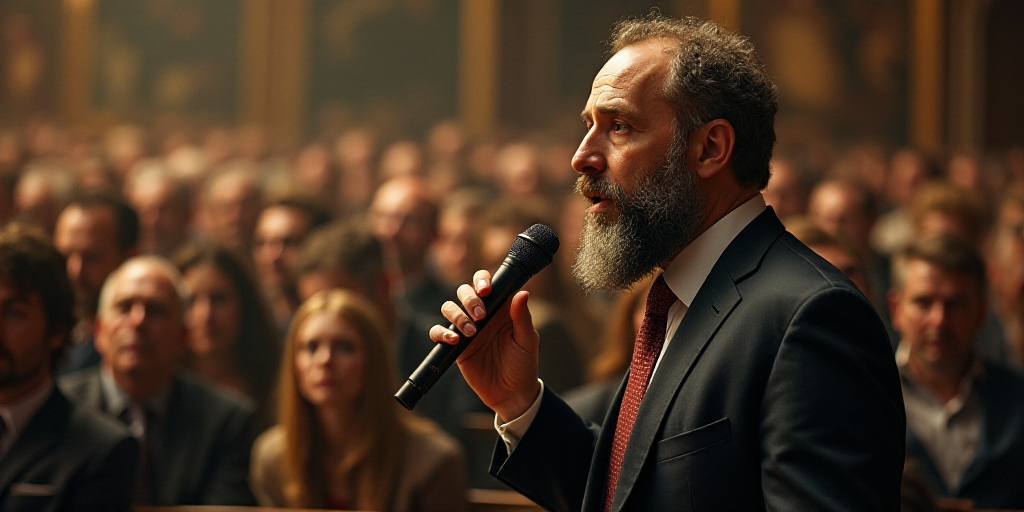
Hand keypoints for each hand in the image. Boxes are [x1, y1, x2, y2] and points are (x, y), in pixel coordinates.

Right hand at [429, 269, 540, 421]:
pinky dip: (441, 333)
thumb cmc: (523, 363)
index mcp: (499, 307)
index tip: (485, 290)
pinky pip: (438, 332)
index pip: (486, 283)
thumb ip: (522, 316)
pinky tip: (455, 341)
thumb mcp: (527, 340)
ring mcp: (466, 329)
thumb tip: (523, 292)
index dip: (481, 280)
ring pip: (449, 308)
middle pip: (463, 291)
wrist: (511, 393)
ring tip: (472, 333)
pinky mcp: (455, 346)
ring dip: (457, 315)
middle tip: (481, 316)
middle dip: (468, 299)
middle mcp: (481, 314)